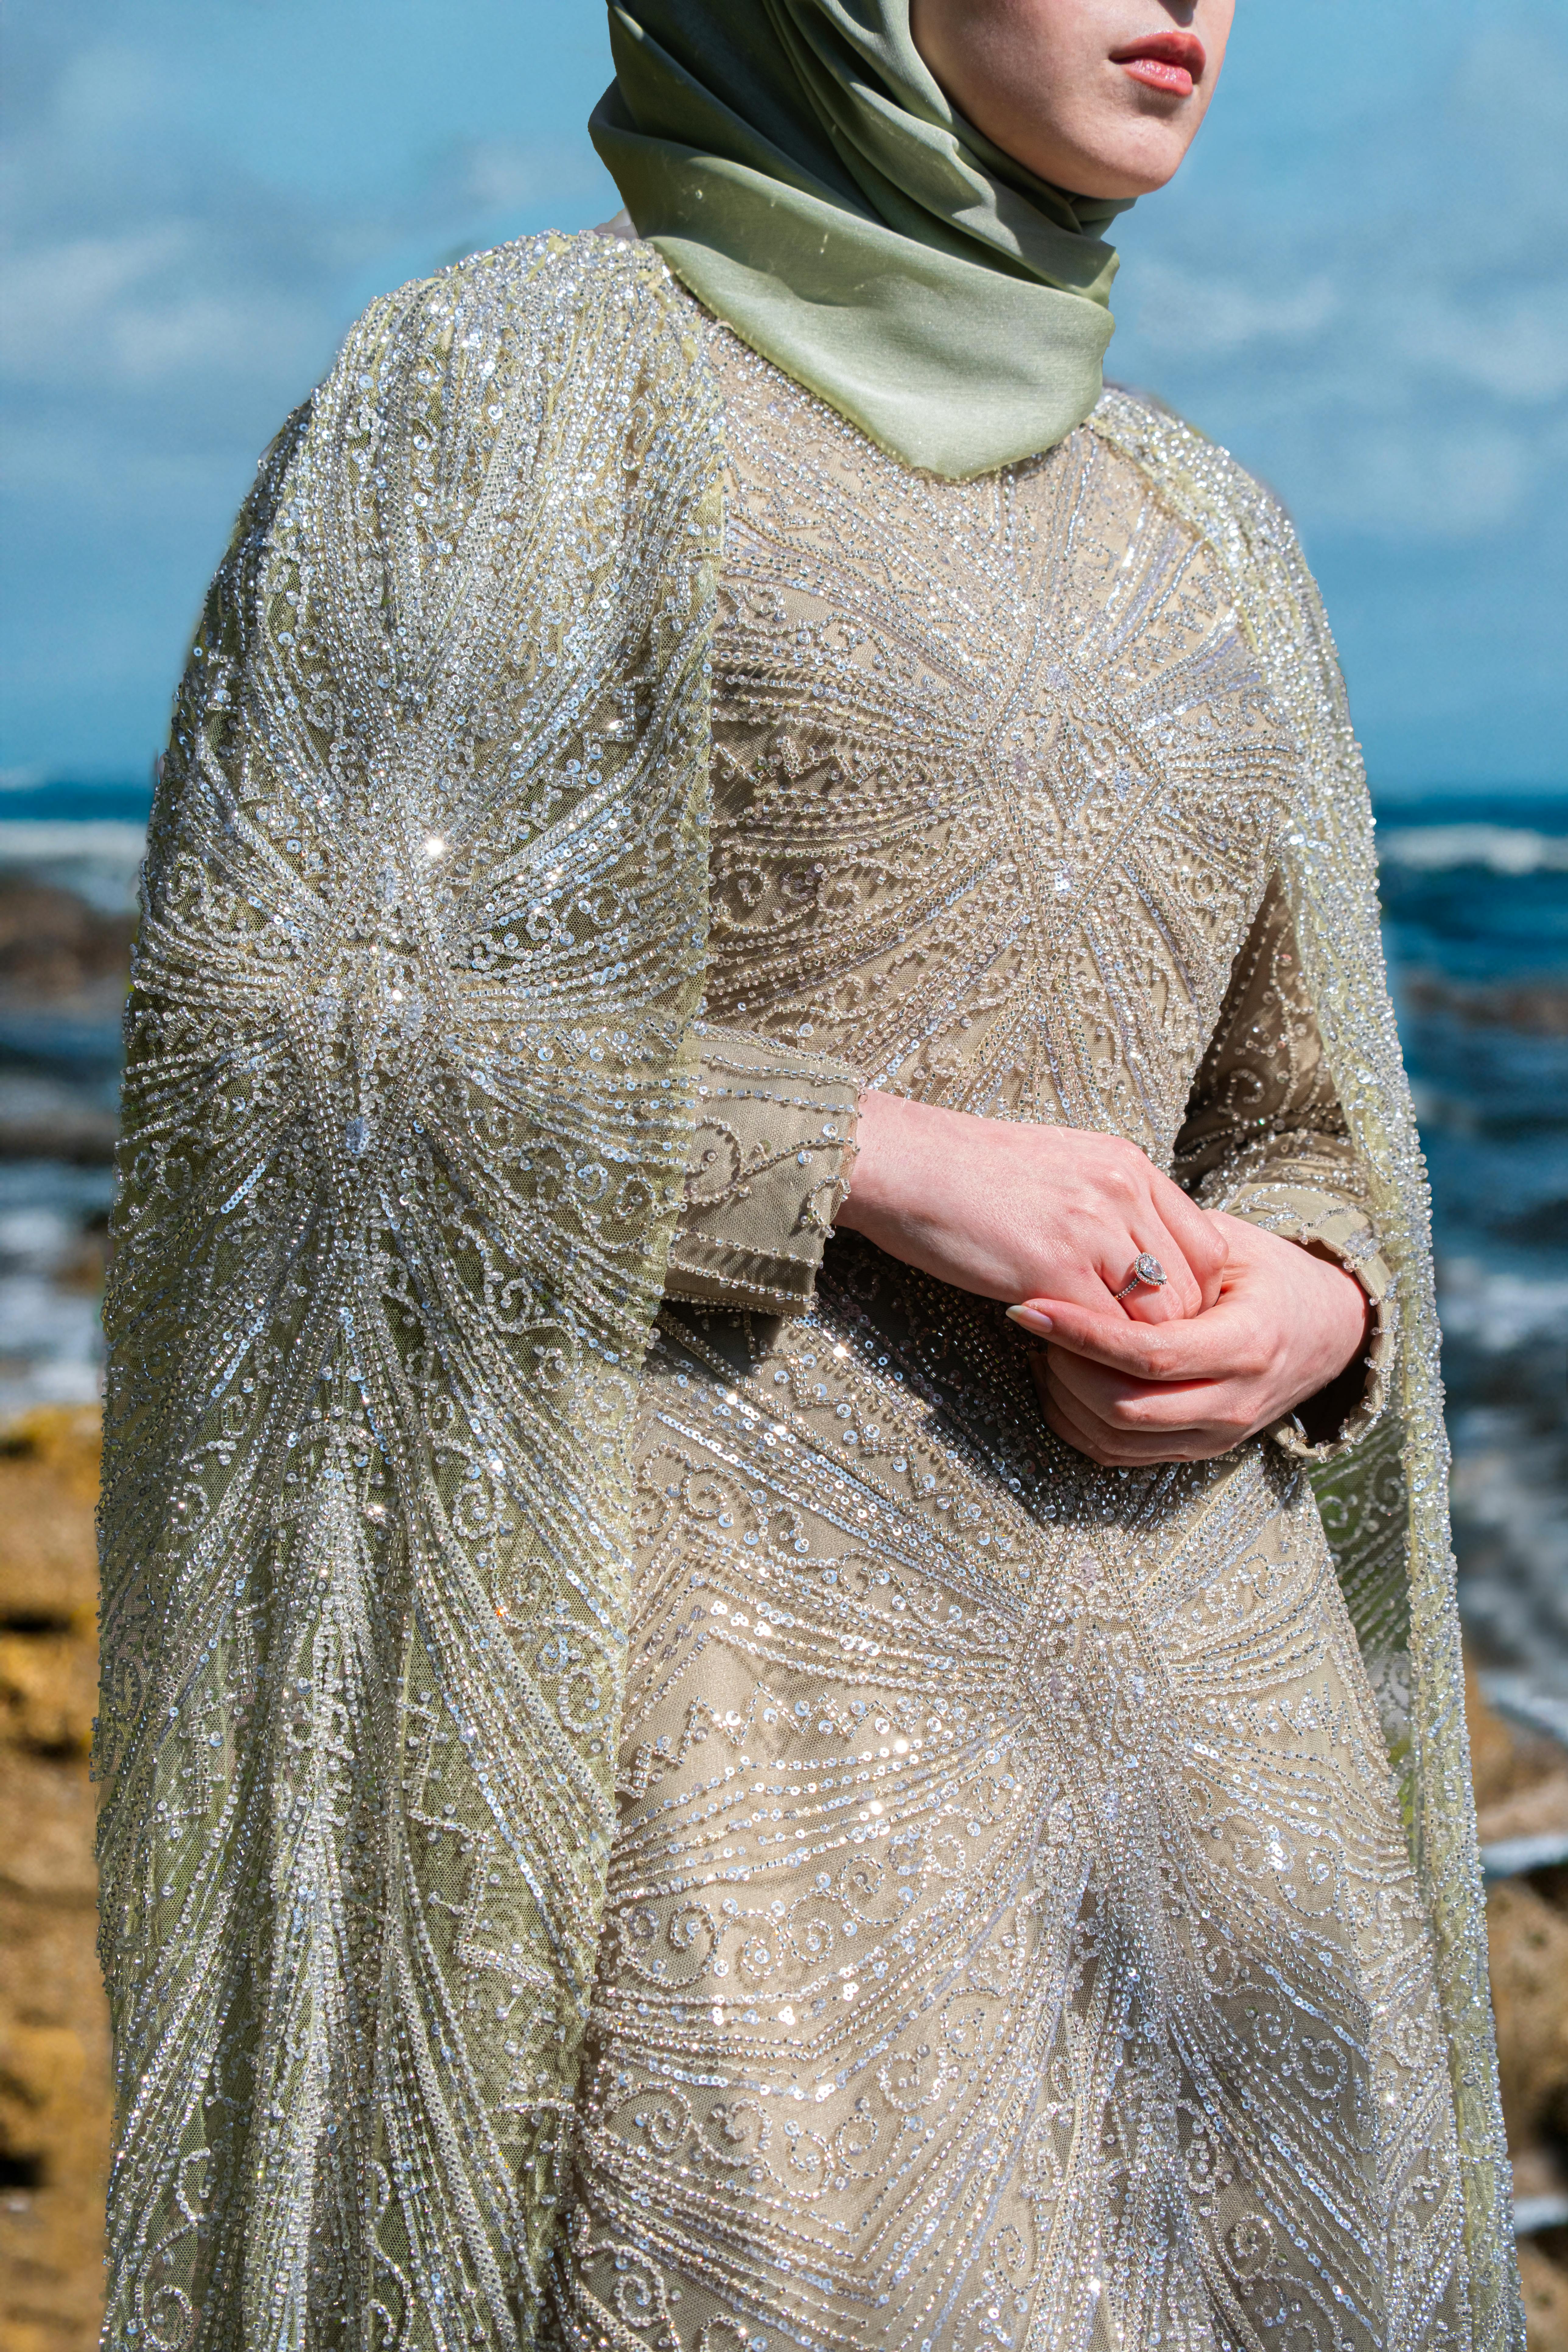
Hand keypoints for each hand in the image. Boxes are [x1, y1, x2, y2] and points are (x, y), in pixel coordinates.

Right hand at [837, 1091, 1226, 1321]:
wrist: (903, 1160)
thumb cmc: (968, 1169)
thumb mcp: (1062, 1167)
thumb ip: (1109, 1205)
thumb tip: (1131, 1256)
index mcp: (1130, 1165)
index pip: (1207, 1248)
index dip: (1193, 1295)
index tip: (1157, 1319)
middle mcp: (1124, 1192)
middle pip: (1192, 1290)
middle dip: (1168, 1334)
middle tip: (1130, 1356)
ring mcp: (1092, 1230)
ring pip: (1158, 1321)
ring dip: (1132, 1353)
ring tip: (1095, 1362)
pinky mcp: (1053, 1268)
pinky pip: (1103, 1337)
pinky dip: (1091, 1359)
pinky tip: (1059, 1357)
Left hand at [1010, 1211, 1370, 1462]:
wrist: (1327, 1330)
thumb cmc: (1270, 1276)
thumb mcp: (1234, 1247)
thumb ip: (1175, 1252)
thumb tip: (1097, 1246)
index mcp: (1248, 1344)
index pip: (1151, 1354)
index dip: (1084, 1333)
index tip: (1032, 1307)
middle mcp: (1234, 1401)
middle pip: (1125, 1407)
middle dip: (1065, 1368)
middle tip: (1038, 1322)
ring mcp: (1216, 1434)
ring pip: (1116, 1438)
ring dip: (1065, 1397)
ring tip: (1044, 1347)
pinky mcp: (1198, 1450)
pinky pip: (1119, 1454)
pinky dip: (1078, 1423)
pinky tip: (1060, 1379)